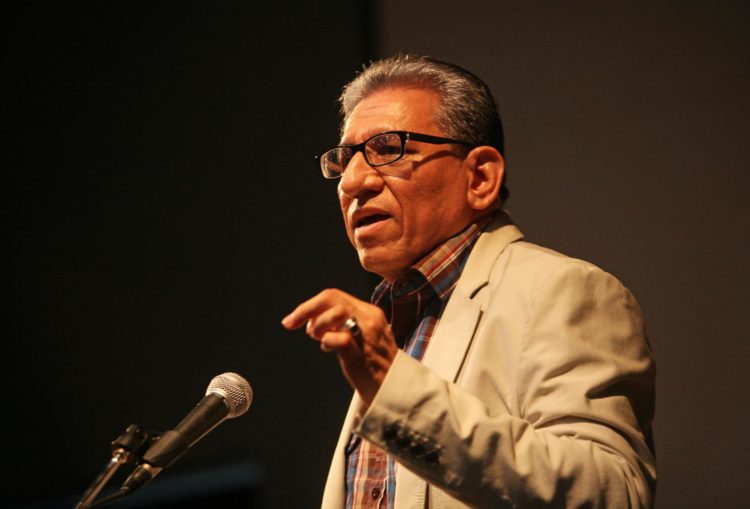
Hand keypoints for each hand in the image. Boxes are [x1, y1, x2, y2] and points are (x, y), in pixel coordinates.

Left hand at [281, 288, 397, 404]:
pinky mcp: (362, 353)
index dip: (310, 305)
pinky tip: (328, 349)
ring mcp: (367, 335)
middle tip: (291, 323)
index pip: (335, 295)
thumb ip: (341, 325)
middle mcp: (370, 319)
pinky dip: (327, 342)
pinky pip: (338, 338)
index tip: (293, 319)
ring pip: (336, 312)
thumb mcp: (362, 336)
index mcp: (370, 312)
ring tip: (317, 338)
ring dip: (318, 325)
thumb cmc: (374, 365)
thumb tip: (311, 321)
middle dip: (305, 309)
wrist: (394, 390)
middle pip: (332, 298)